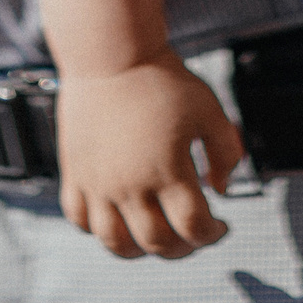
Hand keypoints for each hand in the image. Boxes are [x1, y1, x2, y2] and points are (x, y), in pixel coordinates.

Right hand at [55, 58, 245, 258]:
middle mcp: (130, 183)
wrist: (110, 53)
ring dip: (139, 249)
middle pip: (158, 242)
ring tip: (153, 235)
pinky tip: (115, 216)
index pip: (194, 227)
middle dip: (183, 248)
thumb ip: (226, 151)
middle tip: (191, 235)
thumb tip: (221, 188)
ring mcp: (98, 182)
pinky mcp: (75, 172)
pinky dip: (96, 228)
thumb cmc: (161, 78)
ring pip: (114, 242)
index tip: (220, 226)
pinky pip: (79, 218)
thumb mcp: (210, 109)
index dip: (213, 235)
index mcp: (168, 170)